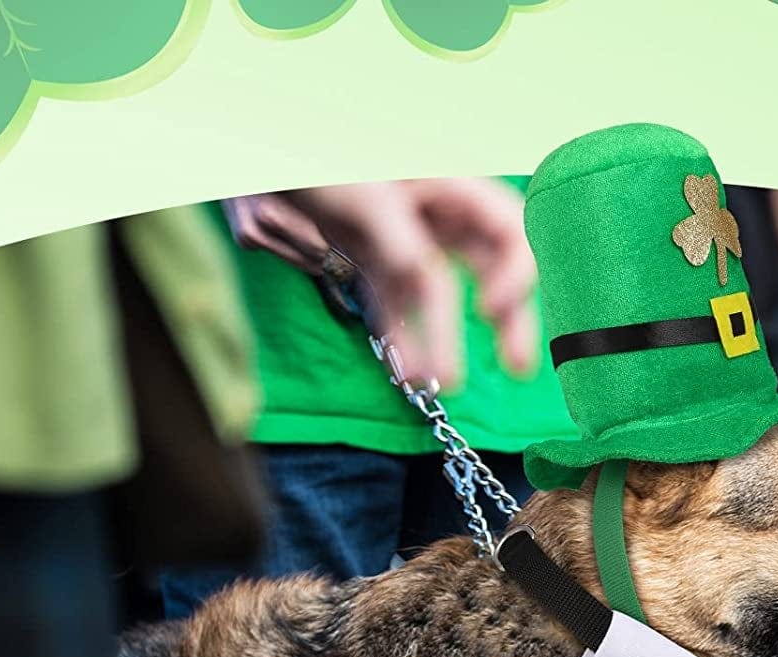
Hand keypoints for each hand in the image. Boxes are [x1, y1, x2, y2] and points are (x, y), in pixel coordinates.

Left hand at [224, 178, 537, 390]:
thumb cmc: (322, 159)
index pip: (510, 231)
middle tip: (518, 367)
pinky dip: (404, 340)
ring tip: (445, 383)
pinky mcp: (373, 265)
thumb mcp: (370, 198)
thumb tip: (429, 289)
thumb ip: (404, 246)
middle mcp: (437, 217)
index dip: (516, 273)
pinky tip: (407, 372)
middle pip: (491, 271)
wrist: (260, 152)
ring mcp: (406, 243)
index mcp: (450, 188)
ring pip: (443, 299)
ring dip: (446, 342)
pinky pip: (397, 308)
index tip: (492, 308)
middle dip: (508, 320)